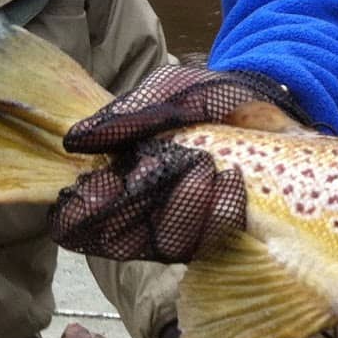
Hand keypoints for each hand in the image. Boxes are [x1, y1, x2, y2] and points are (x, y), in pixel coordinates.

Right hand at [49, 63, 301, 262]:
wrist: (261, 96)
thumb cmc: (201, 97)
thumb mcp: (164, 93)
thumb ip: (127, 116)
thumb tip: (77, 140)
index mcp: (118, 183)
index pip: (79, 221)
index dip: (82, 214)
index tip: (103, 186)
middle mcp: (147, 214)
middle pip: (124, 241)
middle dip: (138, 206)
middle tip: (158, 164)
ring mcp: (187, 227)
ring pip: (173, 244)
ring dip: (185, 207)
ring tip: (204, 165)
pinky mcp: (225, 230)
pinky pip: (217, 239)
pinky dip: (222, 210)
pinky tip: (231, 176)